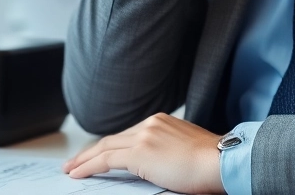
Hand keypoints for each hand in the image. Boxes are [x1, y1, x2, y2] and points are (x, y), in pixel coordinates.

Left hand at [62, 113, 224, 193]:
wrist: (222, 161)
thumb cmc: (213, 163)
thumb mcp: (186, 150)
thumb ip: (167, 151)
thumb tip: (158, 165)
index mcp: (161, 121)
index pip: (127, 135)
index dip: (108, 146)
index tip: (96, 154)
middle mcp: (150, 124)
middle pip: (111, 139)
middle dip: (90, 152)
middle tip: (74, 162)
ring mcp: (144, 136)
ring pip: (104, 147)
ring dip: (85, 159)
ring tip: (71, 169)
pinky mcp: (139, 152)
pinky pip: (106, 159)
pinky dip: (89, 166)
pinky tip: (78, 173)